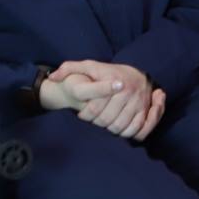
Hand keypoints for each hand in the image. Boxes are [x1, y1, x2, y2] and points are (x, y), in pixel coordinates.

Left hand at [47, 61, 161, 139]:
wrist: (131, 75)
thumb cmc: (104, 74)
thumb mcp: (87, 66)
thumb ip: (68, 68)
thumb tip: (53, 77)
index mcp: (112, 79)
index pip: (93, 109)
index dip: (85, 115)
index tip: (82, 113)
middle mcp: (128, 90)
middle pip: (105, 120)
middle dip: (96, 123)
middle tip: (94, 119)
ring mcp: (138, 101)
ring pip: (118, 127)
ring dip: (109, 129)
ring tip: (105, 122)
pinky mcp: (145, 110)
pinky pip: (135, 130)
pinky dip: (125, 132)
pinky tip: (117, 127)